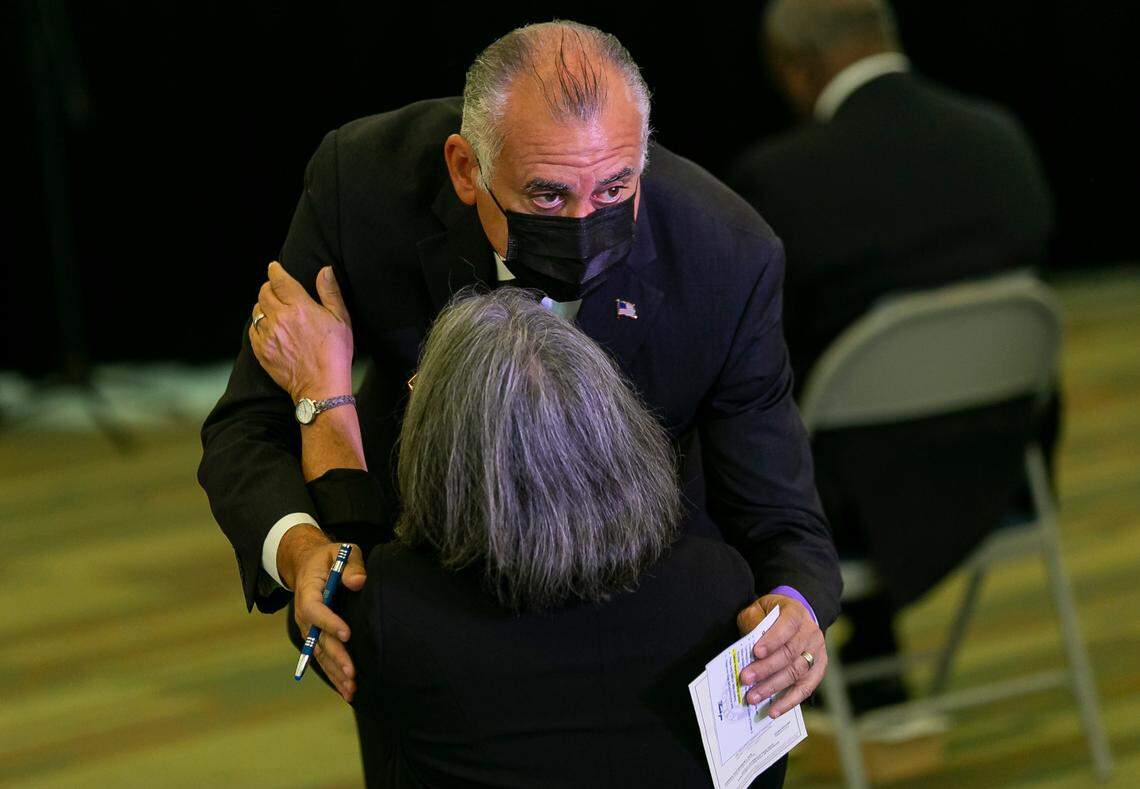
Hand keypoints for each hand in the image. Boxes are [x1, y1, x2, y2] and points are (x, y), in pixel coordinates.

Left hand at [249, 261, 353, 400]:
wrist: (321, 387)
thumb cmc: (335, 353)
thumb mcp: (341, 320)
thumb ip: (330, 292)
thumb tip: (325, 270)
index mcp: (300, 307)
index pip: (279, 280)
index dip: (275, 270)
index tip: (274, 267)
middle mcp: (280, 318)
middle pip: (264, 292)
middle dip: (269, 287)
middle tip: (276, 289)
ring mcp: (268, 335)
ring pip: (257, 310)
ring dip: (264, 306)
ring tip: (274, 310)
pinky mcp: (261, 350)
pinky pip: (253, 329)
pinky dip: (259, 325)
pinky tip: (270, 328)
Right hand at [278, 525, 366, 701]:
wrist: (310, 565)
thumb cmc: (330, 558)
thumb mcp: (342, 551)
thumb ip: (351, 565)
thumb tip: (358, 581)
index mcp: (308, 591)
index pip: (314, 609)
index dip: (328, 622)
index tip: (347, 634)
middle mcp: (304, 615)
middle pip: (318, 639)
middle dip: (335, 656)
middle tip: (351, 671)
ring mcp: (308, 629)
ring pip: (320, 655)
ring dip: (335, 673)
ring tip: (351, 689)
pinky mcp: (316, 638)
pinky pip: (323, 659)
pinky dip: (334, 675)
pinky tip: (347, 691)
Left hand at [736, 594, 826, 717]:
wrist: (795, 618)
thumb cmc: (771, 615)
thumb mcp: (759, 609)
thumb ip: (753, 622)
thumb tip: (746, 646)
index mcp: (796, 613)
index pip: (787, 626)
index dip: (772, 640)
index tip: (756, 652)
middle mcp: (811, 632)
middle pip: (790, 653)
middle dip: (766, 668)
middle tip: (746, 679)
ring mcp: (817, 652)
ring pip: (797, 673)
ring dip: (773, 687)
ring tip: (753, 697)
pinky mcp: (819, 670)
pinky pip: (806, 688)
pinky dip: (789, 701)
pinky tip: (773, 711)